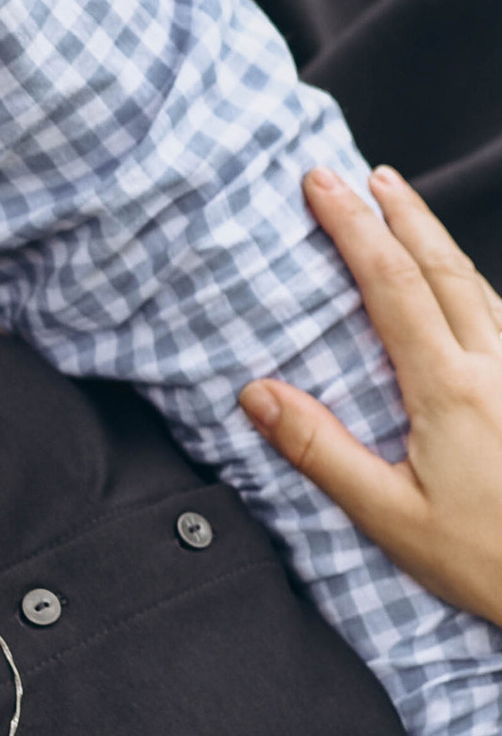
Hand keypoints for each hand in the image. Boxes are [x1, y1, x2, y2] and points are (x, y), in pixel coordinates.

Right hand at [240, 166, 501, 627]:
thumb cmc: (489, 561)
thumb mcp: (392, 518)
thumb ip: (323, 451)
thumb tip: (258, 393)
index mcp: (450, 390)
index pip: (391, 286)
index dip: (354, 228)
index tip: (321, 185)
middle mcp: (495, 367)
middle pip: (441, 268)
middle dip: (400, 213)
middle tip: (363, 174)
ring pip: (479, 286)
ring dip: (436, 239)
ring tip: (405, 207)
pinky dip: (472, 283)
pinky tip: (464, 286)